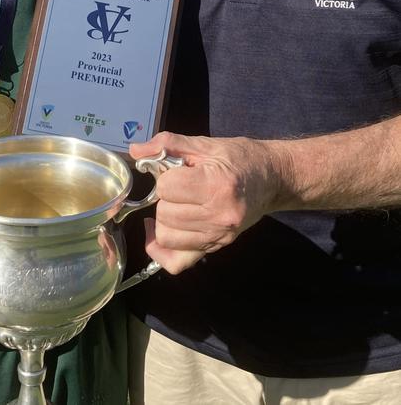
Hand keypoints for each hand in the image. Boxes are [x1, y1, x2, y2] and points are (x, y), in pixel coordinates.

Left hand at [130, 132, 284, 274]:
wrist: (273, 179)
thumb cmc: (240, 158)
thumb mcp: (205, 144)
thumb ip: (168, 144)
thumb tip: (135, 150)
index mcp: (216, 186)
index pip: (166, 188)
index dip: (165, 176)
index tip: (178, 170)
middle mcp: (219, 216)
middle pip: (164, 213)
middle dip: (165, 197)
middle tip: (180, 186)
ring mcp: (219, 236)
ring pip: (166, 236)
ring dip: (164, 218)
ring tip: (177, 204)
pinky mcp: (217, 247)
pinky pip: (177, 263)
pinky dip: (162, 251)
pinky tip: (163, 232)